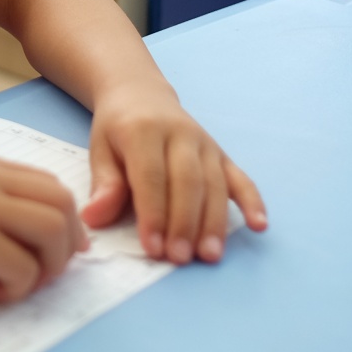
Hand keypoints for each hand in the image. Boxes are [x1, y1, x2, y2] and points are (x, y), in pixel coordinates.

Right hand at [0, 154, 86, 303]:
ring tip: (17, 285)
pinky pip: (23, 267)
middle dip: (66, 246)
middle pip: (62, 203)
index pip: (49, 184)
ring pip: (53, 231)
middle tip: (44, 274)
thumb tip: (40, 239)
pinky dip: (16, 289)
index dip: (64, 223)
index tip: (55, 253)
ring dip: (46, 268)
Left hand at [82, 85, 266, 264]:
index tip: (153, 247)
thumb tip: (93, 218)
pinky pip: (240, 178)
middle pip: (188, 182)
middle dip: (184, 223)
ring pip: (214, 184)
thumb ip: (104, 184)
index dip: (153, 213)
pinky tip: (259, 225)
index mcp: (143, 131)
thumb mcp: (100, 149)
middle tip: (180, 258)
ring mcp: (205, 143)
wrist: (140, 92)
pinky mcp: (221, 153)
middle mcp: (180, 134)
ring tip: (210, 255)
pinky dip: (252, 201)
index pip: (152, 176)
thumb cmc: (117, 128)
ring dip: (214, 222)